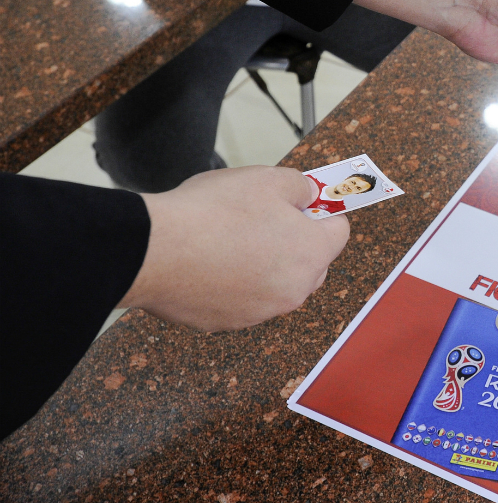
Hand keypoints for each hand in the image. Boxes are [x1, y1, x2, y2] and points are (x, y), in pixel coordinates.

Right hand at [121, 166, 348, 331]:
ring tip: (231, 237)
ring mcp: (260, 312)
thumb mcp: (268, 179)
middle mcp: (293, 291)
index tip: (303, 203)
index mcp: (312, 255)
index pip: (339, 230)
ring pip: (275, 282)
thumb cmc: (213, 213)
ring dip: (263, 263)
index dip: (322, 211)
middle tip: (264, 217)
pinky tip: (210, 260)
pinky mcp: (227, 322)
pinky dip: (234, 282)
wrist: (153, 250)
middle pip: (311, 262)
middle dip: (296, 240)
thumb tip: (308, 195)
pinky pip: (242, 298)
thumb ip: (300, 186)